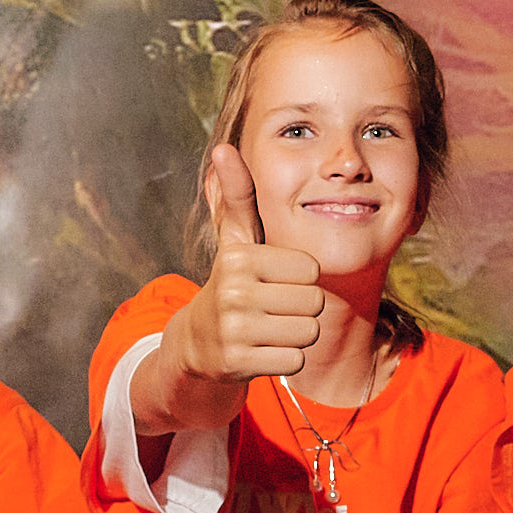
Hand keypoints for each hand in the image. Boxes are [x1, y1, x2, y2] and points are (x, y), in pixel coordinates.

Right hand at [167, 145, 337, 385]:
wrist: (199, 342)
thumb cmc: (232, 282)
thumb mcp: (236, 239)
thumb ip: (237, 195)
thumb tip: (224, 149)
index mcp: (239, 258)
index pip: (311, 270)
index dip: (301, 278)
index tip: (274, 281)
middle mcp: (233, 293)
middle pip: (313, 302)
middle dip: (301, 308)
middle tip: (273, 308)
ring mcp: (234, 331)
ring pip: (307, 332)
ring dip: (296, 334)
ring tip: (269, 327)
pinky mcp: (238, 363)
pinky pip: (296, 361)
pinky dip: (287, 359)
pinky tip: (264, 349)